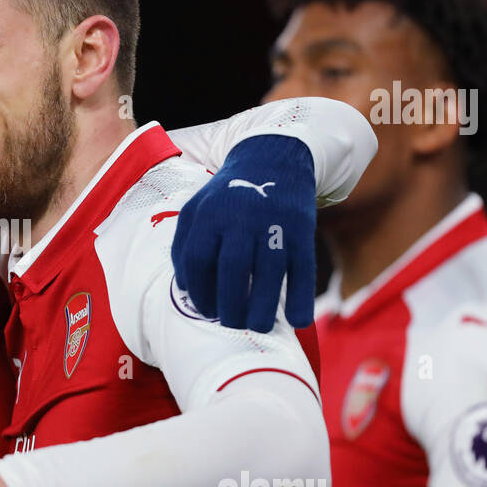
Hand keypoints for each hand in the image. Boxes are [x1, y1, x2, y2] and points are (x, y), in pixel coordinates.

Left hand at [171, 134, 316, 331]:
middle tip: (231, 323)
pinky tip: (296, 320)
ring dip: (263, 307)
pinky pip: (303, 269)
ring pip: (269, 272)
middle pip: (233, 269)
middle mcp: (241, 218)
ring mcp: (274, 223)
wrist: (274, 159)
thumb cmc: (228, 196)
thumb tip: (185, 289)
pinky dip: (301, 297)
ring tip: (257, 327)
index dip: (199, 291)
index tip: (206, 311)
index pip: (198, 259)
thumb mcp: (197, 209)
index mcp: (209, 214)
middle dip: (230, 304)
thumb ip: (184, 246)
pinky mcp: (302, 230)